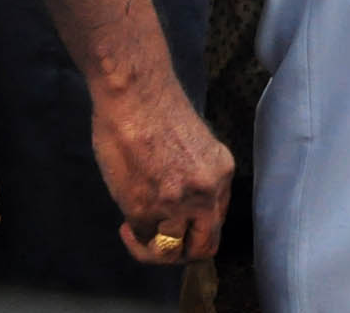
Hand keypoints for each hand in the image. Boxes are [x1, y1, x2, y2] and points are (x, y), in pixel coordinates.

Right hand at [89, 80, 234, 265]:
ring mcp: (177, 205)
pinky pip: (144, 239)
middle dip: (182, 253)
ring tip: (138, 234)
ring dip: (154, 250)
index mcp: (223, 173)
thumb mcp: (197, 147)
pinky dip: (134, 238)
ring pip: (173, 252)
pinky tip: (126, 224)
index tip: (175, 220)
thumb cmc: (158, 113)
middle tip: (160, 242)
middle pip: (204, 246)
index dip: (194, 226)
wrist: (137, 96)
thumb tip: (183, 202)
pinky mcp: (145, 210)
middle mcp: (207, 193)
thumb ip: (196, 178)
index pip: (217, 219)